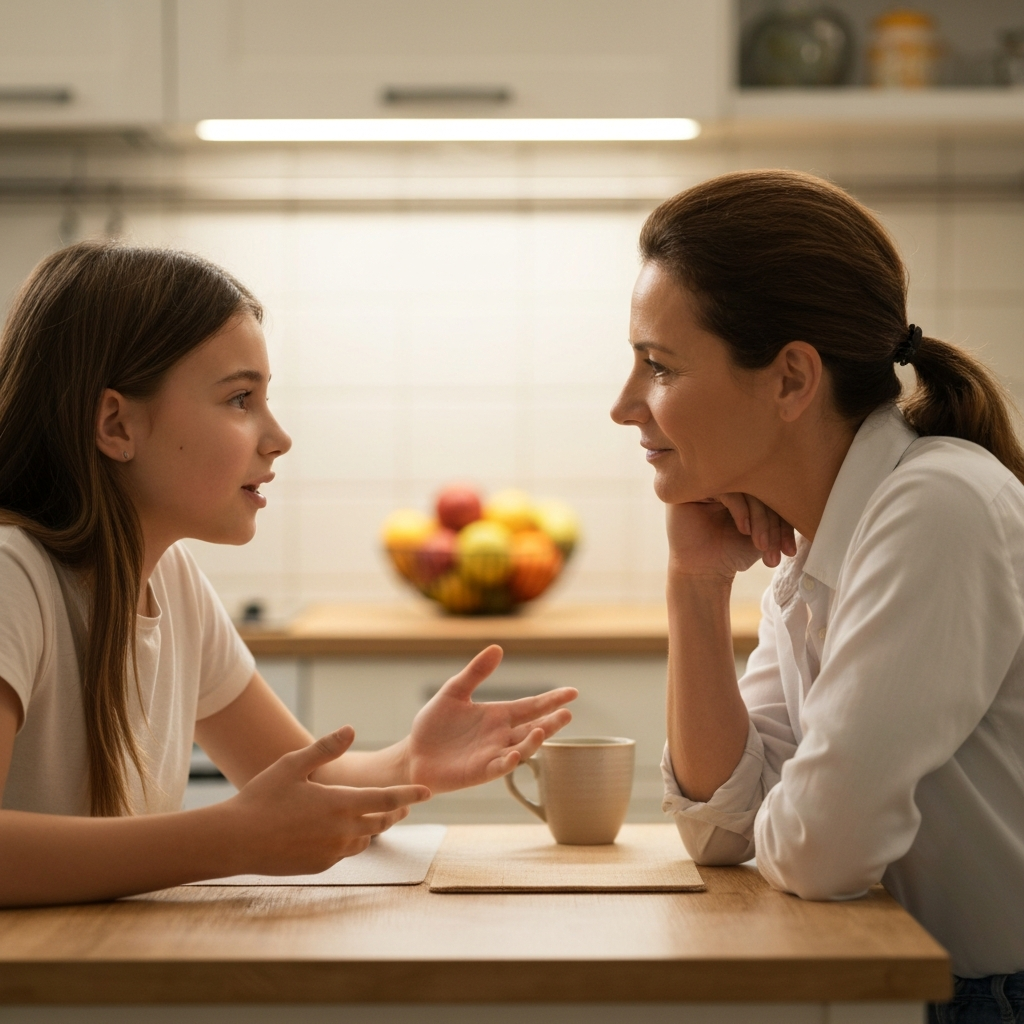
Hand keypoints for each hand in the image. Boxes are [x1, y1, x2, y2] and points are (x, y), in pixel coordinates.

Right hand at [226, 727, 429, 875]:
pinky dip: (350, 841)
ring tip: (376, 817)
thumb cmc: (262, 797)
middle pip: (381, 822)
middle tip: (404, 805)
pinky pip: (344, 852)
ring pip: (364, 839)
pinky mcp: (319, 866)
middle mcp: (341, 831)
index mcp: (339, 803)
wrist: (235, 840)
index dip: (409, 795)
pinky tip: (342, 832)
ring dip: (372, 827)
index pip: (386, 799)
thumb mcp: (292, 765)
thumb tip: (351, 729)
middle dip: (395, 812)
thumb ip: (325, 748)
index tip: (427, 792)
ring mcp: (331, 851)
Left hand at [404, 645, 576, 793]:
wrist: (413, 754)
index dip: (551, 700)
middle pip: (533, 728)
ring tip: (542, 729)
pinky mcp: (479, 772)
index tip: (573, 692)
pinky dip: (507, 762)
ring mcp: (493, 755)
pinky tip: (513, 755)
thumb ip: (475, 672)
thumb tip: (497, 647)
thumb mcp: (454, 692)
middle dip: (551, 722)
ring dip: (533, 742)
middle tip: (567, 713)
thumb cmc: (434, 725)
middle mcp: (501, 735)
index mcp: (498, 715)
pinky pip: (498, 768)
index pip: (531, 706)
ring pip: (521, 749)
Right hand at [666, 493, 795, 578]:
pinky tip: (744, 530)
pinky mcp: (695, 488)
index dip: (786, 520)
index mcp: (746, 489)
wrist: (703, 572)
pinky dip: (741, 510)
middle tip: (775, 548)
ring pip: (747, 489)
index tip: (789, 550)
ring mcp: (711, 482)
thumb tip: (812, 505)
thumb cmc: (732, 554)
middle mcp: (728, 481)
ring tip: (760, 544)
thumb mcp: (764, 536)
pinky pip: (727, 489)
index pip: (773, 495)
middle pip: (762, 490)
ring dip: (760, 518)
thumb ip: (781, 518)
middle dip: (773, 522)